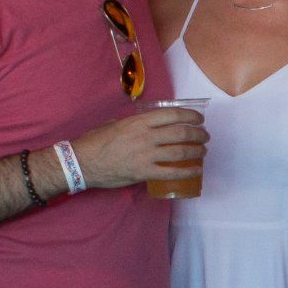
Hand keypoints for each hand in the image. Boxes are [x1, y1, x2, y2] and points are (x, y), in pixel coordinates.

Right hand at [70, 108, 206, 189]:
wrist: (82, 162)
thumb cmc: (96, 141)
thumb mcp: (116, 123)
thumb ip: (134, 122)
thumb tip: (146, 124)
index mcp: (140, 121)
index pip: (173, 115)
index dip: (191, 116)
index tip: (199, 119)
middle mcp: (147, 136)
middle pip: (182, 133)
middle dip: (199, 134)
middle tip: (205, 136)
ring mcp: (147, 155)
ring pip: (181, 152)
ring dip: (197, 151)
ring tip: (203, 151)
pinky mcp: (144, 172)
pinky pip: (172, 172)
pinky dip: (188, 171)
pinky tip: (196, 170)